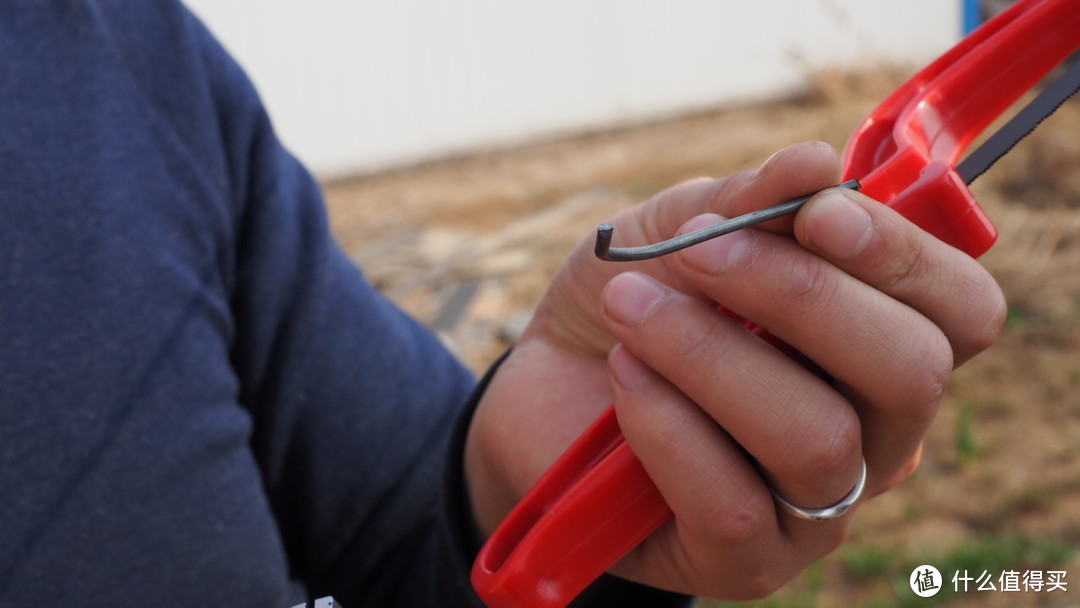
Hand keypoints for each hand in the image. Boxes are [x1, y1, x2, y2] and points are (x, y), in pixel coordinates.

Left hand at [463, 142, 1004, 598]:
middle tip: (695, 254)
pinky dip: (667, 424)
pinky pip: (733, 502)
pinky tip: (622, 382)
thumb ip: (746, 204)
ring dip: (709, 354)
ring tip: (629, 306)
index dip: (904, 257)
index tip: (814, 213)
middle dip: (800, 296)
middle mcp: (873, 435)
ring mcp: (816, 508)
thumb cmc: (633, 301)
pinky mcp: (745, 561)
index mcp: (878, 344)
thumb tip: (818, 162)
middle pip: (911, 373)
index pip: (961, 312)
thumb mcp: (676, 232)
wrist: (542, 385)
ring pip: (817, 438)